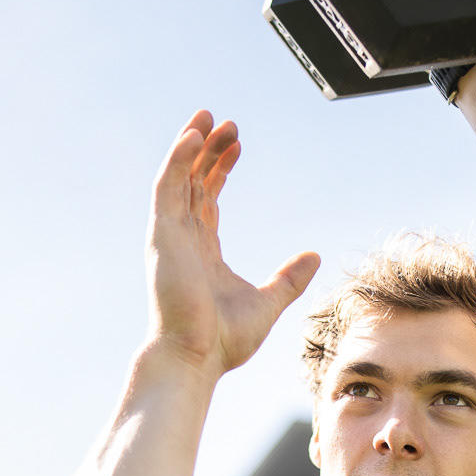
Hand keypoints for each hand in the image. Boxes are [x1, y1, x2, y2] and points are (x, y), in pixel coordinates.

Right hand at [146, 111, 319, 373]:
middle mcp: (183, 240)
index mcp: (203, 253)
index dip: (220, 170)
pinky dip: (177, 159)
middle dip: (209, 151)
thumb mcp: (267, 302)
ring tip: (208, 117)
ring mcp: (170, 236)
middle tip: (228, 124)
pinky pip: (167, 186)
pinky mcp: (162, 235)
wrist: (195, 358)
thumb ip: (289, 279)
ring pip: (178, 177)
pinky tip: (193, 135)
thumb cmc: (223, 341)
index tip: (237, 146)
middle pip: (194, 182)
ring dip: (191, 145)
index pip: (208, 200)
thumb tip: (314, 256)